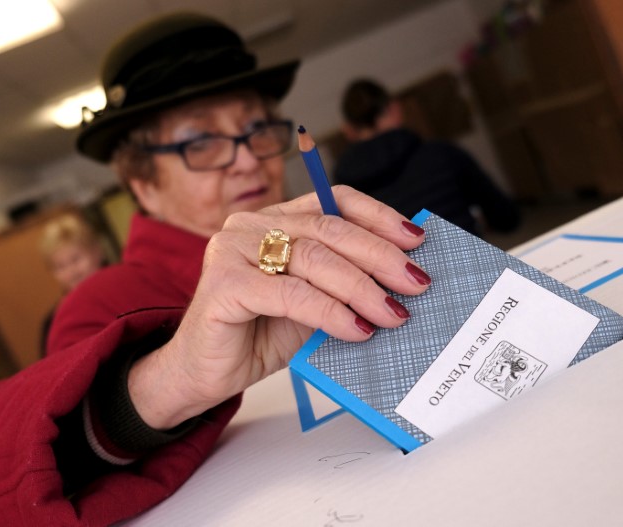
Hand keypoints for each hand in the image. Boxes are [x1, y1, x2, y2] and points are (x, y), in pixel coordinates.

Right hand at [128, 186, 430, 428]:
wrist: (205, 374)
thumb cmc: (259, 335)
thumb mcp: (313, 304)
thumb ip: (344, 285)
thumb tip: (403, 281)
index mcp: (275, 220)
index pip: (335, 202)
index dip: (379, 217)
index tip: (416, 240)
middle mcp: (252, 225)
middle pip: (329, 230)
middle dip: (380, 256)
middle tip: (416, 283)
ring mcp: (233, 250)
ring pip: (314, 259)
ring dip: (361, 287)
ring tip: (393, 313)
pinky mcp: (223, 284)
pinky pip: (290, 293)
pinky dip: (330, 312)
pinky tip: (356, 329)